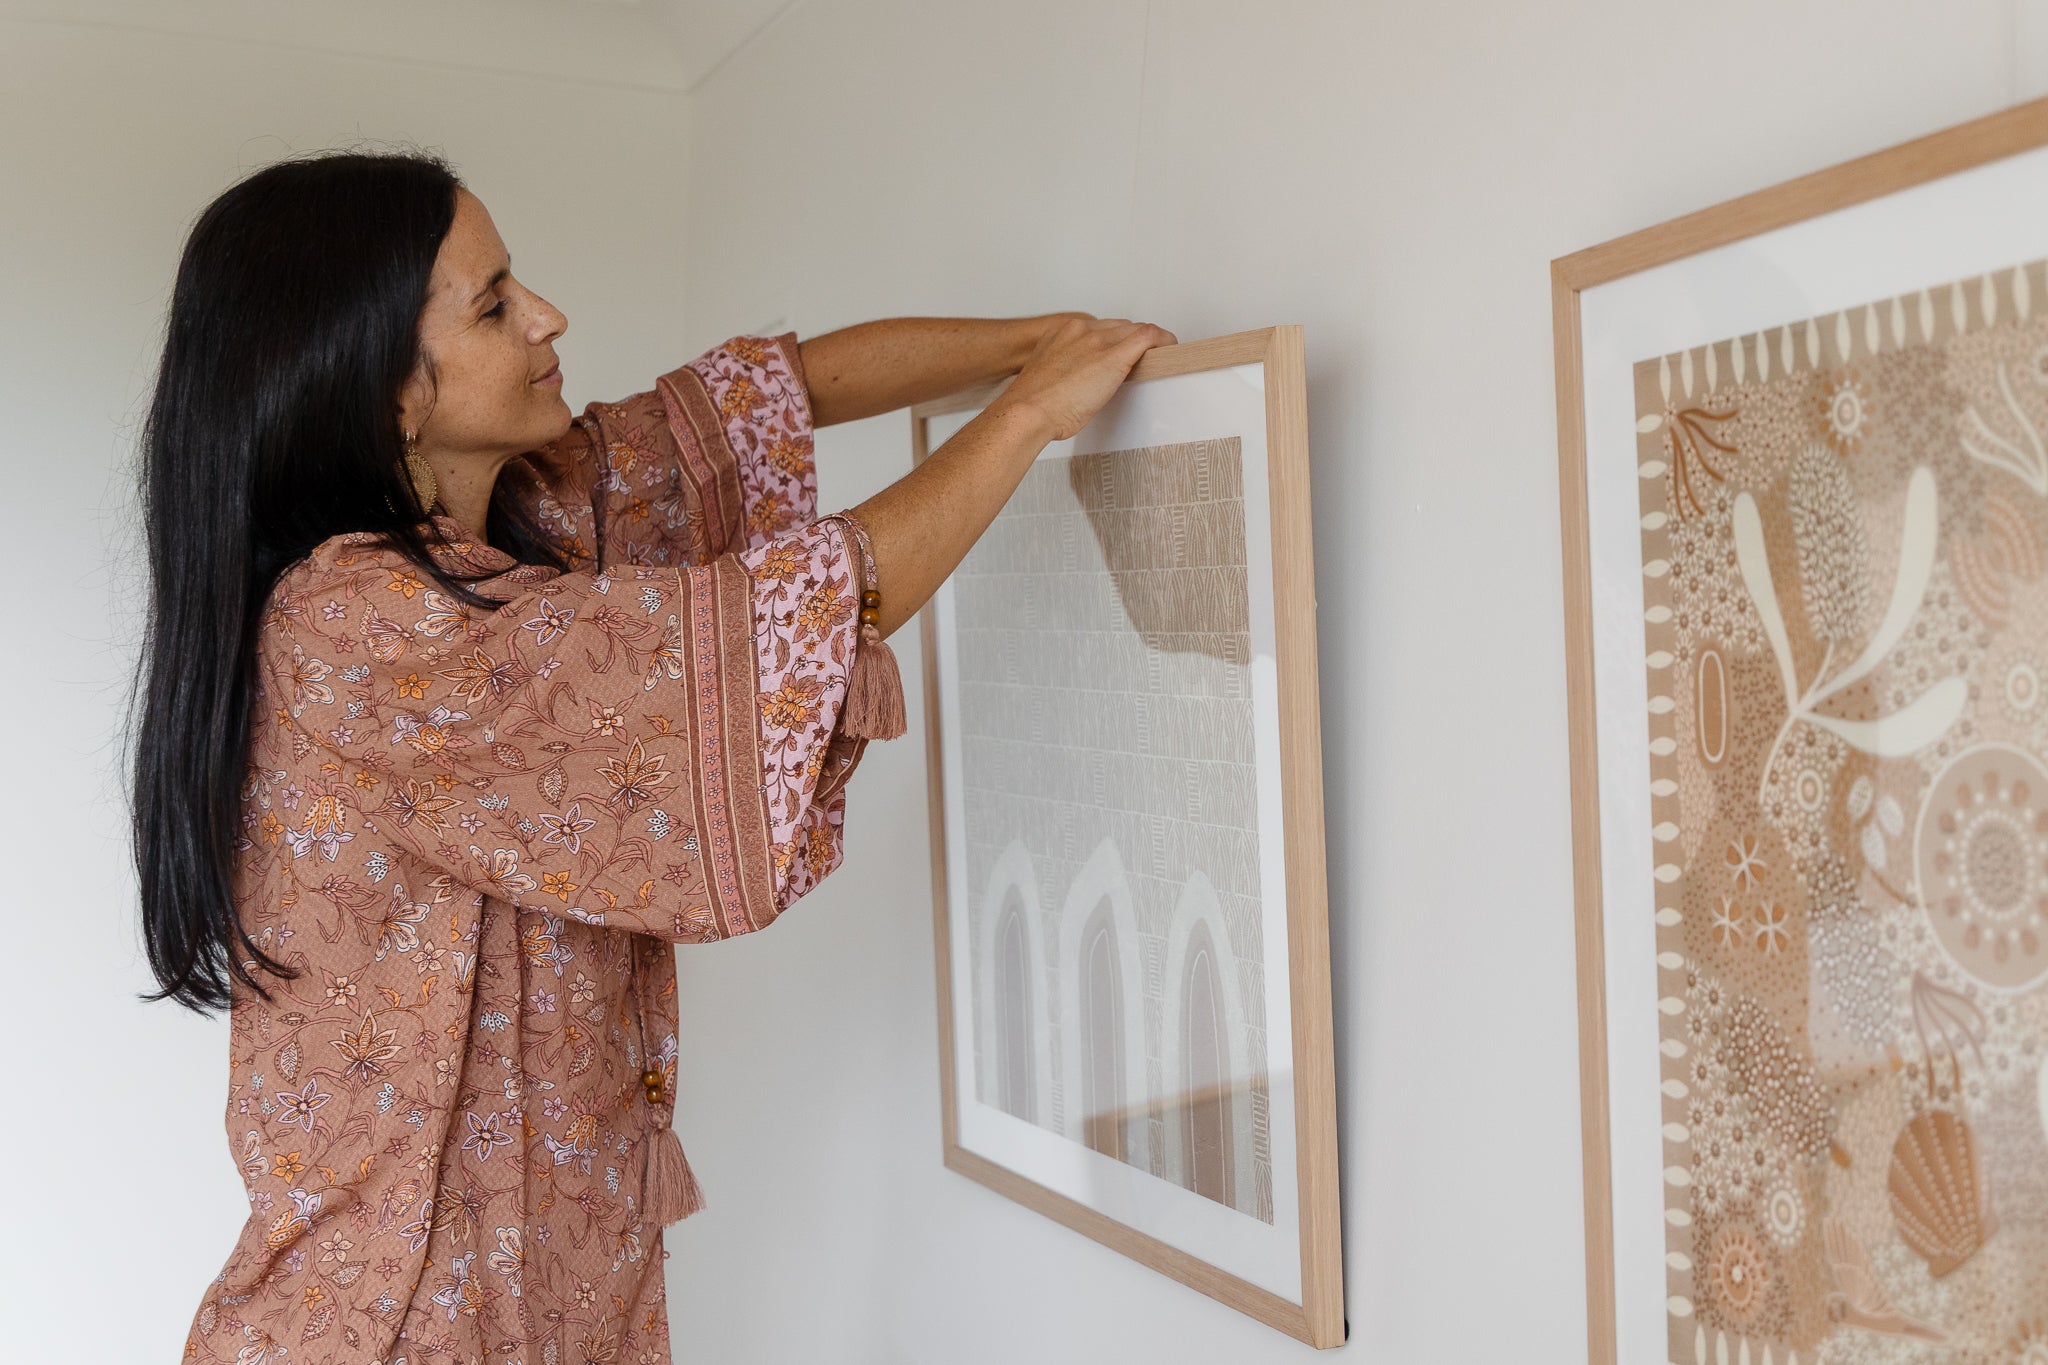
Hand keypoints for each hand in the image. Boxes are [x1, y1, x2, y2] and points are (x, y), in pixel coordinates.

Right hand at [994, 316, 1177, 441]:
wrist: (1027, 411)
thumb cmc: (1032, 405)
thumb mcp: (1046, 378)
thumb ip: (1063, 372)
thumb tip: (1076, 384)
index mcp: (1061, 333)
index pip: (1100, 329)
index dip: (1115, 341)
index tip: (1120, 353)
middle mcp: (1081, 331)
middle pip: (1119, 327)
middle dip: (1132, 341)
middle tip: (1143, 357)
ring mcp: (1097, 342)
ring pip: (1135, 330)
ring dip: (1148, 343)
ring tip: (1157, 356)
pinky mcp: (1114, 356)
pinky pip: (1148, 337)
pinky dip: (1163, 341)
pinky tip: (1170, 349)